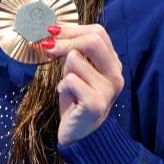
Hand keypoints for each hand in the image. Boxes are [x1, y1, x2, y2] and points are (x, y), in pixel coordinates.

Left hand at [41, 23, 123, 145]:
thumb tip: (55, 35)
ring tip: (67, 86)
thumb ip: (72, 54)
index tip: (52, 32)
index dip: (73, 29)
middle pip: (92, 40)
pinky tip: (67, 96)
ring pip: (76, 59)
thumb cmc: (76, 100)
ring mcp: (108, 89)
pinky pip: (70, 80)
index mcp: (112, 64)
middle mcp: (115, 75)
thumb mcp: (75, 72)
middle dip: (65, 41)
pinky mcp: (96, 103)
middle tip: (48, 46)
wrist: (80, 133)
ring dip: (63, 71)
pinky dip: (61, 86)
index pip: (98, 33)